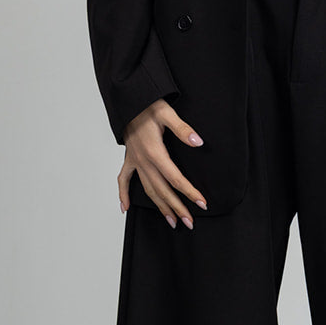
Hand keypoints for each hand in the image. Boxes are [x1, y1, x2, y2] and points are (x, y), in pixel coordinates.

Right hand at [120, 101, 207, 228]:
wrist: (129, 101)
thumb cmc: (148, 106)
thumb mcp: (167, 113)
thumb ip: (183, 129)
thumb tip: (198, 142)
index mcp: (155, 152)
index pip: (175, 178)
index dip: (190, 192)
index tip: (202, 203)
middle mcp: (144, 161)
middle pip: (162, 190)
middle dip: (177, 208)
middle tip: (189, 223)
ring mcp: (135, 162)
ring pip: (147, 189)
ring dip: (160, 207)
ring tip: (172, 222)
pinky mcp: (129, 159)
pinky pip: (123, 180)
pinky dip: (123, 194)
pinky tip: (126, 208)